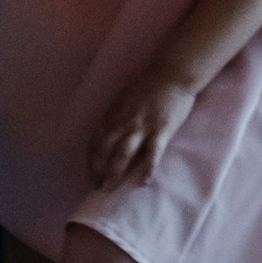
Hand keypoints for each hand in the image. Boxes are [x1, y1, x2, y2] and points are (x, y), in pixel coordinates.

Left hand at [88, 66, 198, 191]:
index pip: (96, 139)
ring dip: (114, 173)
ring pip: (122, 154)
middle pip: (105, 149)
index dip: (91, 158)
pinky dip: (146, 169)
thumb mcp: (124, 99)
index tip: (90, 172)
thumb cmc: (149, 86)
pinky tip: (143, 182)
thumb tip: (108, 135)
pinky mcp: (160, 130)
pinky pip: (152, 153)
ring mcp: (141, 126)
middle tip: (96, 186)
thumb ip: (116, 116)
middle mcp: (123, 121)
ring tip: (110, 188)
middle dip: (98, 169)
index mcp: (114, 113)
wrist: (171, 74)